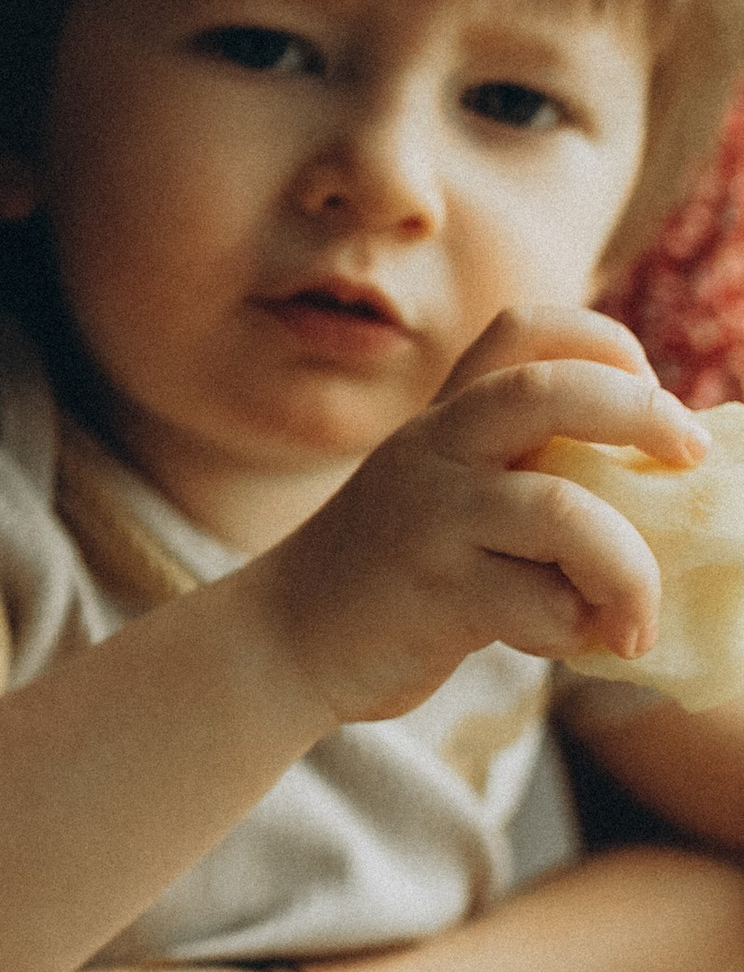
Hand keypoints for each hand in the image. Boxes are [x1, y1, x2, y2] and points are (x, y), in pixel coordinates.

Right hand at [262, 307, 704, 722]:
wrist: (282, 638)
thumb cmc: (391, 572)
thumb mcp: (441, 492)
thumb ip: (516, 472)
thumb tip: (659, 490)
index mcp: (445, 418)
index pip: (525, 331)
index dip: (605, 341)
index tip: (649, 386)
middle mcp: (436, 450)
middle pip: (551, 391)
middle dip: (644, 414)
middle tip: (690, 457)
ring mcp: (432, 518)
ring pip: (563, 512)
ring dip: (629, 569)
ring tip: (635, 616)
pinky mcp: (434, 592)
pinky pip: (538, 604)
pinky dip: (575, 630)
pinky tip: (570, 641)